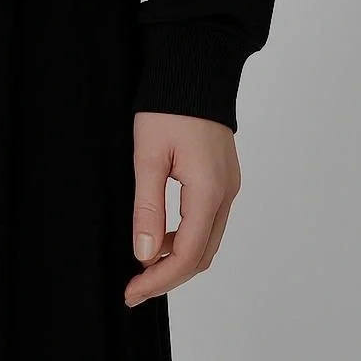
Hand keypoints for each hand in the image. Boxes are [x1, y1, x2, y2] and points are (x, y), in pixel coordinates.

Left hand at [125, 111, 240, 306]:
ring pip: (207, 240)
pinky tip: (161, 235)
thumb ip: (148, 207)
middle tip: (135, 286)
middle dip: (169, 276)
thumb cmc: (168, 105)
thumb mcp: (148, 154)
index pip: (187, 256)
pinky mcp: (224, 177)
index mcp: (208, 191)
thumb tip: (145, 254)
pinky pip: (209, 221)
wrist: (194, 68)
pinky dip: (186, 237)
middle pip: (202, 255)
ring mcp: (228, 186)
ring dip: (178, 258)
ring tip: (144, 264)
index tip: (132, 293)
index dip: (159, 280)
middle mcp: (226, 194)